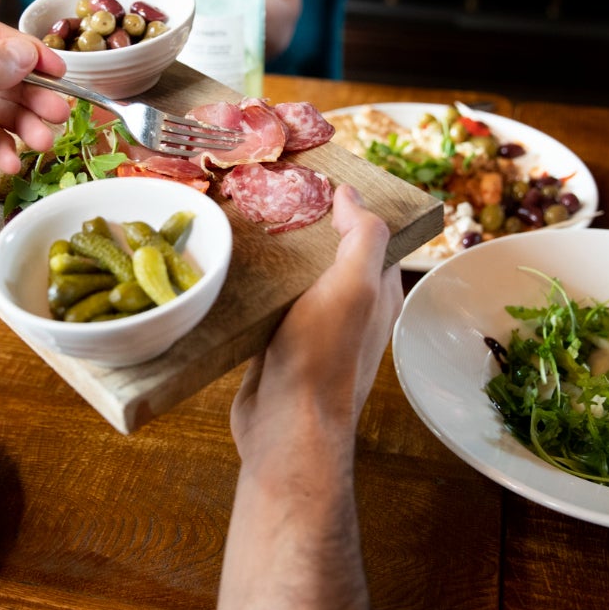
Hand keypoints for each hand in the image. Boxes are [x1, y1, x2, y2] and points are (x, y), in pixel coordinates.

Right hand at [212, 184, 396, 609]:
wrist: (284, 429)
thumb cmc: (323, 357)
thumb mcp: (353, 286)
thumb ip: (362, 238)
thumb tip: (352, 196)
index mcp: (376, 293)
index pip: (369, 235)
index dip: (348, 206)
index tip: (313, 180)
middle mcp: (349, 310)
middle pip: (328, 254)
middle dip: (305, 226)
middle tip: (269, 195)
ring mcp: (312, 329)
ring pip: (296, 279)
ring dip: (275, 255)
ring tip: (245, 223)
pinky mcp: (278, 345)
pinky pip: (269, 305)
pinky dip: (255, 285)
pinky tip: (232, 269)